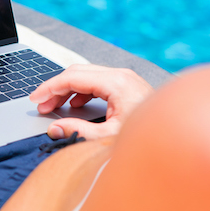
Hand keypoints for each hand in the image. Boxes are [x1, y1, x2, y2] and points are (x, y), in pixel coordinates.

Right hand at [29, 64, 152, 139]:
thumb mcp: (108, 137)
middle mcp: (120, 75)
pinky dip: (80, 91)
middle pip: (77, 73)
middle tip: (41, 106)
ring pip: (85, 76)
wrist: (173, 136)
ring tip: (54, 107)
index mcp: (115, 83)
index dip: (49, 88)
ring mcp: (124, 78)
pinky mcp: (127, 85)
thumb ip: (78, 131)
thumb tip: (55, 128)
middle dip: (55, 89)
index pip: (72, 78)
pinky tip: (75, 105)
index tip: (36, 99)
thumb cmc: (148, 137)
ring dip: (67, 90)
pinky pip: (96, 81)